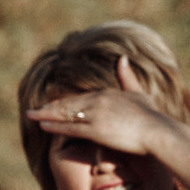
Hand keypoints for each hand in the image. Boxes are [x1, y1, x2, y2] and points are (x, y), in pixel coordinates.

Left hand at [26, 60, 189, 178]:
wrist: (157, 131)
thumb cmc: (151, 117)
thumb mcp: (139, 93)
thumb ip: (128, 77)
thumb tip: (122, 58)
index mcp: (107, 93)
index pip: (81, 97)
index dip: (65, 101)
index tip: (53, 103)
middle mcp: (98, 101)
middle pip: (68, 103)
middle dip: (50, 107)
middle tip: (34, 109)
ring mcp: (95, 115)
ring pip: (65, 114)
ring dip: (47, 114)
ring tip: (32, 115)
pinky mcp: (95, 130)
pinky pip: (70, 127)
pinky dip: (55, 125)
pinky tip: (43, 125)